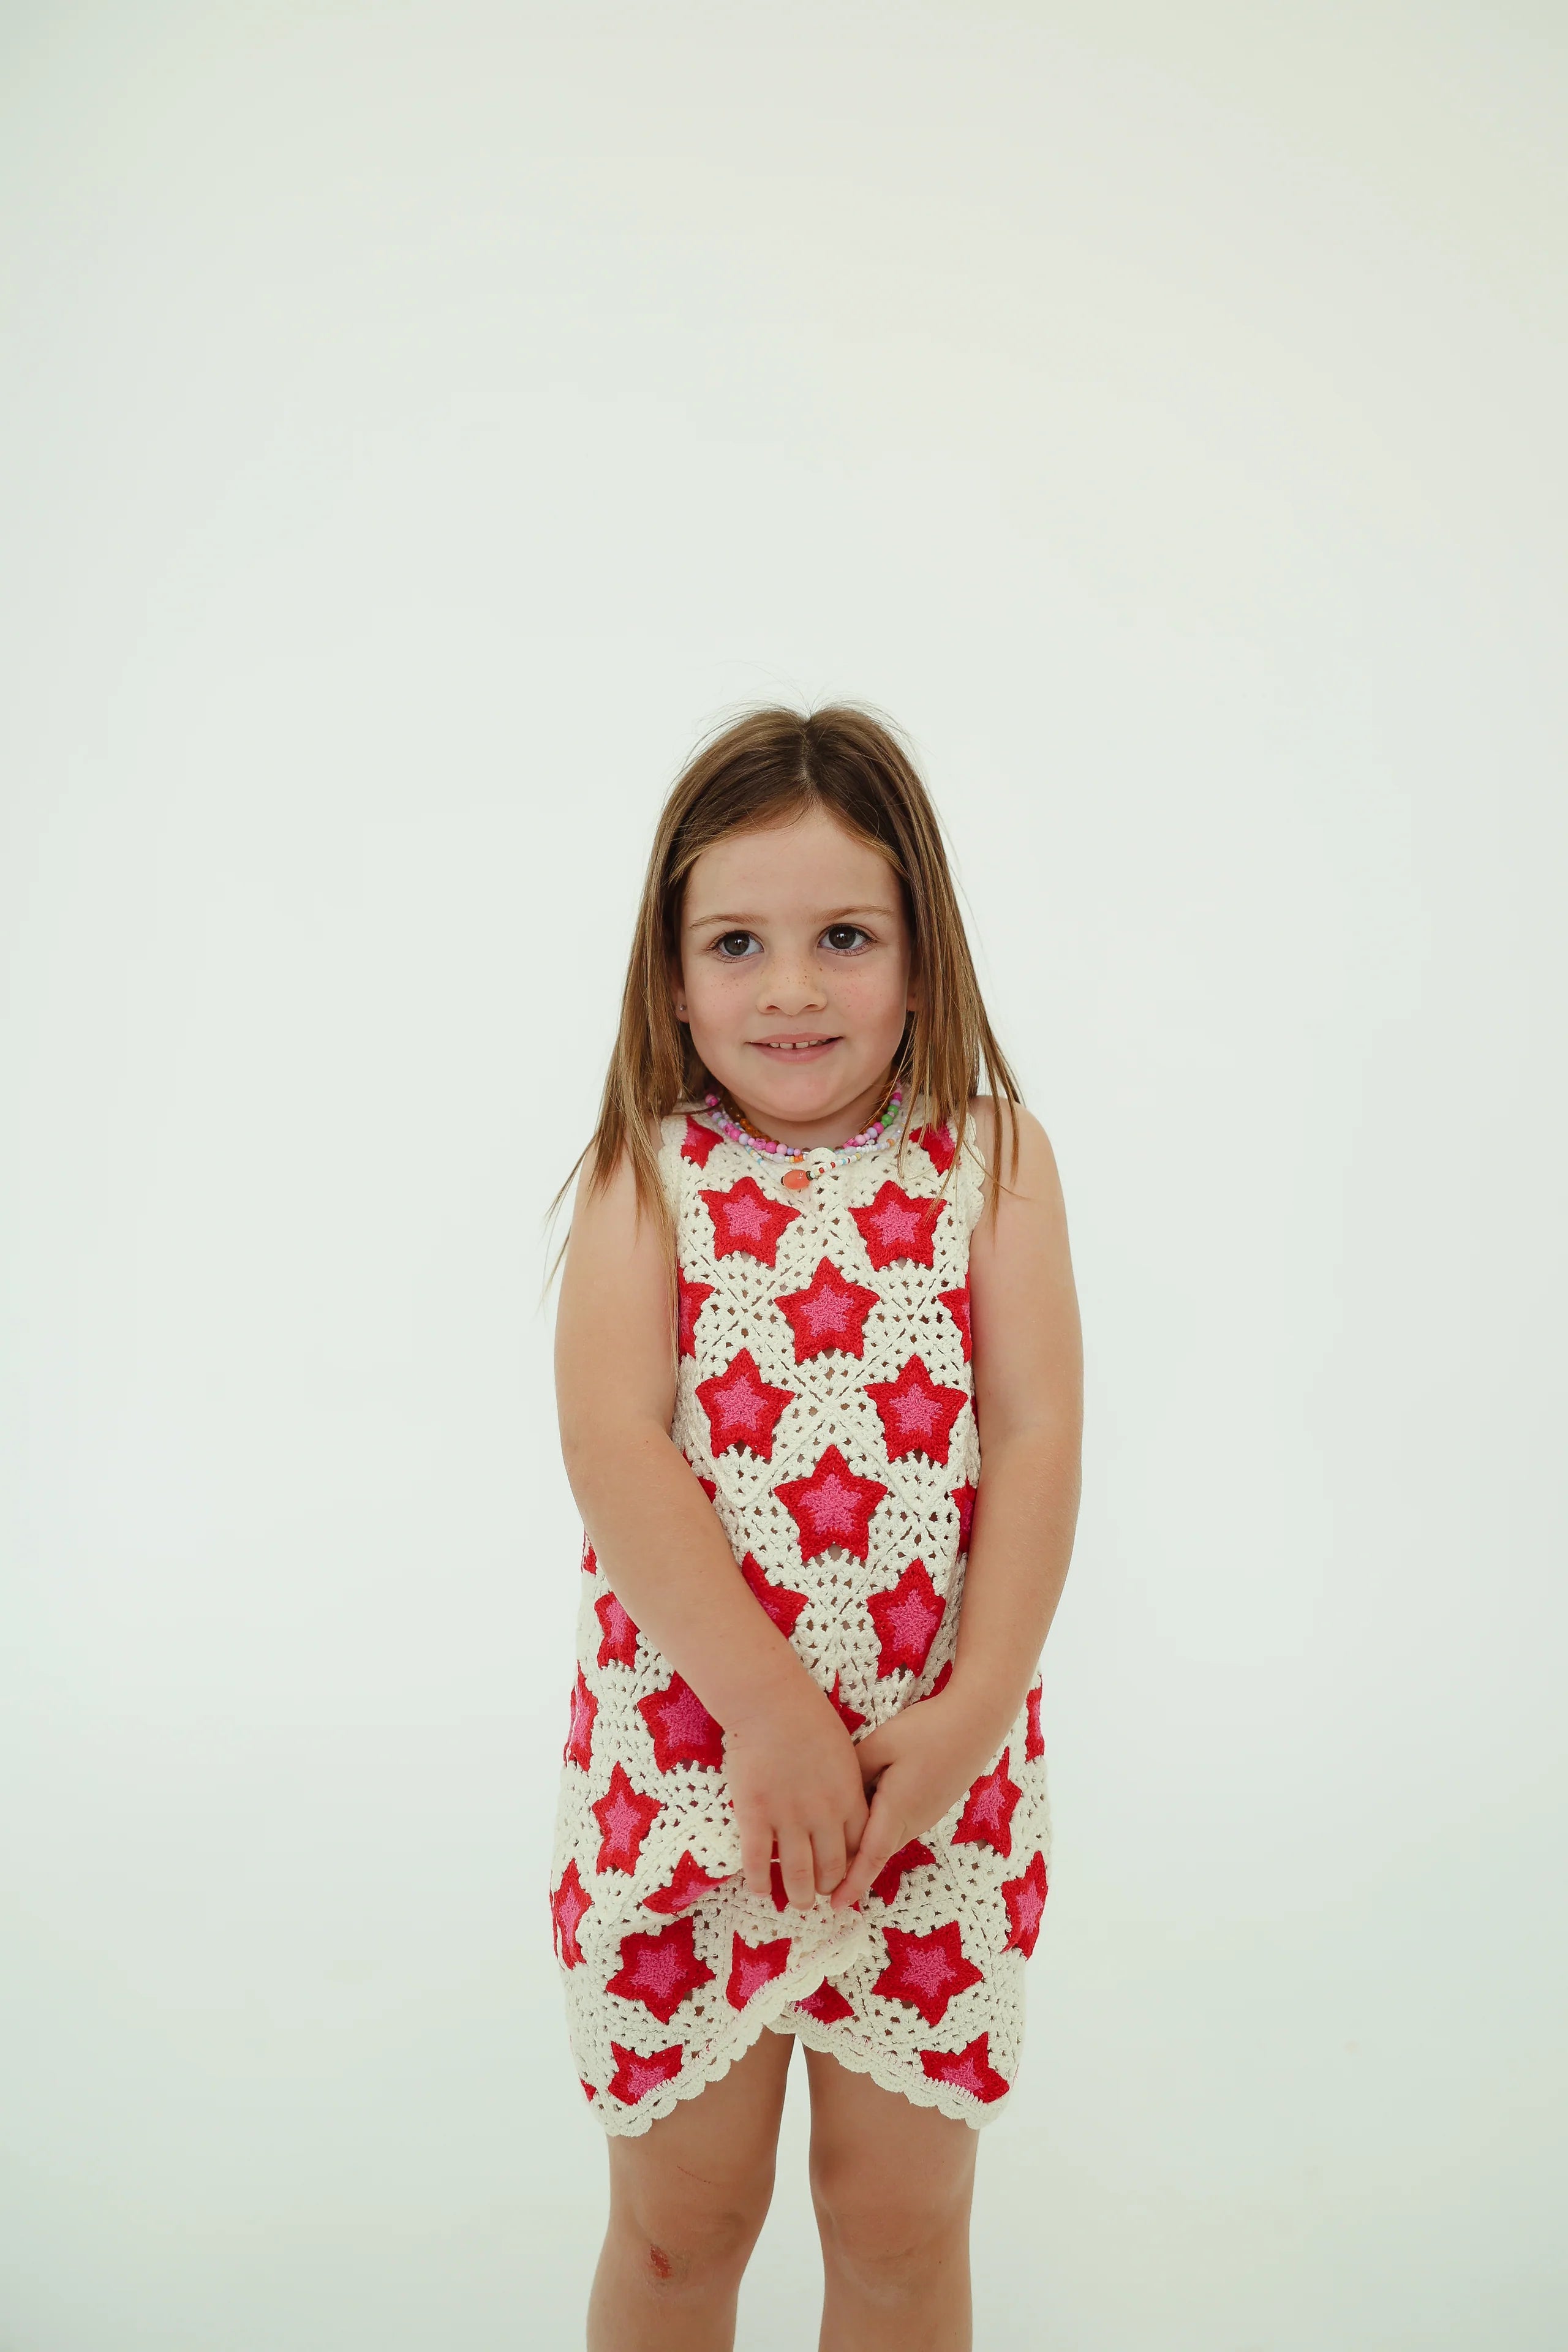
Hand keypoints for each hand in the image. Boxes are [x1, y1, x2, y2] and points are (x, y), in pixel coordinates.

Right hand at [724, 1675, 870, 1911]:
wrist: (770, 1701)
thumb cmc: (808, 1718)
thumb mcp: (844, 1753)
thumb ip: (847, 1786)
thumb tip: (846, 1809)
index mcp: (848, 1799)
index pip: (859, 1849)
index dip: (853, 1870)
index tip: (845, 1878)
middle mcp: (823, 1815)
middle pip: (831, 1868)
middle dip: (827, 1889)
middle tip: (820, 1896)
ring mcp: (788, 1817)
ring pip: (797, 1875)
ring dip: (799, 1896)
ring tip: (798, 1904)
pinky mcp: (755, 1815)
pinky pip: (758, 1861)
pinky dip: (760, 1882)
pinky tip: (760, 1891)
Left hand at [829, 1692, 996, 1910]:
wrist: (975, 1722)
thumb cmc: (927, 1730)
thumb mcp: (882, 1744)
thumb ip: (854, 1770)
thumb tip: (833, 1793)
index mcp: (898, 1809)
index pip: (870, 1856)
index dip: (852, 1882)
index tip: (835, 1905)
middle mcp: (913, 1820)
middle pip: (875, 1852)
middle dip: (849, 1869)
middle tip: (819, 1877)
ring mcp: (925, 1815)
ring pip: (887, 1839)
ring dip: (864, 1847)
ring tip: (834, 1848)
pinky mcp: (931, 1805)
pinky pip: (898, 1826)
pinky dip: (878, 1829)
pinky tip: (864, 1814)